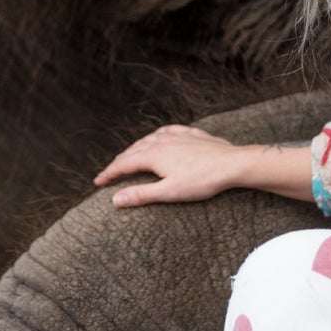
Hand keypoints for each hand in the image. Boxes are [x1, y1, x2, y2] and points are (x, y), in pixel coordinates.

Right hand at [94, 125, 245, 207]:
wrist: (233, 164)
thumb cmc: (203, 180)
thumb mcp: (169, 192)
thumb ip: (141, 195)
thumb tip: (115, 199)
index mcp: (153, 155)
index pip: (124, 164)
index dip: (109, 174)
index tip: (97, 182)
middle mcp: (162, 140)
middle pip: (133, 150)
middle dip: (119, 162)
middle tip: (109, 173)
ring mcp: (177, 135)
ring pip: (149, 139)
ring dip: (136, 148)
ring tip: (130, 155)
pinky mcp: (192, 134)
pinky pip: (168, 131)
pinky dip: (157, 136)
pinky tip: (160, 137)